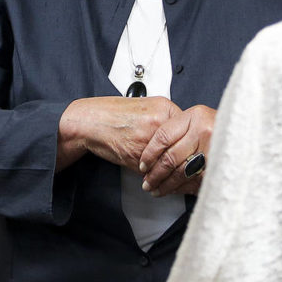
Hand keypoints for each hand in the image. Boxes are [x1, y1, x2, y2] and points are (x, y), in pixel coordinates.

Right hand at [57, 96, 180, 171]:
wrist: (91, 121)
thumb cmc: (115, 115)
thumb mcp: (147, 107)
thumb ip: (166, 119)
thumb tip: (184, 134)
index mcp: (164, 107)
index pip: (190, 130)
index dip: (188, 143)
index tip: (188, 150)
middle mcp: (159, 122)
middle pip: (182, 147)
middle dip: (181, 160)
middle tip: (179, 164)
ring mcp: (149, 140)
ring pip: (169, 162)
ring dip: (166, 170)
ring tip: (160, 169)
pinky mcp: (138, 157)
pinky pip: (153, 171)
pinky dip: (152, 174)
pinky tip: (146, 170)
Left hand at [138, 105, 215, 196]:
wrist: (252, 131)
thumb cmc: (224, 125)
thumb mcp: (200, 118)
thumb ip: (181, 128)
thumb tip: (154, 148)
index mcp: (195, 116)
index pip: (163, 137)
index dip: (149, 154)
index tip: (143, 164)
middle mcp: (204, 131)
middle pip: (170, 157)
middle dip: (154, 174)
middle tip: (147, 181)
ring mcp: (213, 150)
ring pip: (181, 172)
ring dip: (165, 184)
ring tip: (156, 189)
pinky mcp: (220, 167)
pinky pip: (195, 181)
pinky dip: (182, 189)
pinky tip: (174, 191)